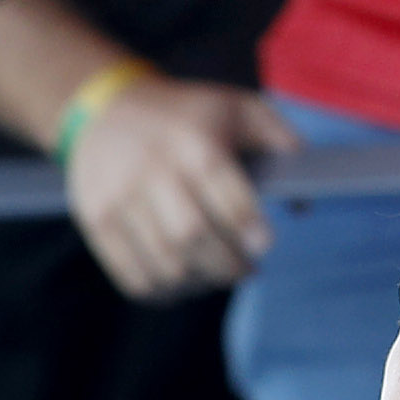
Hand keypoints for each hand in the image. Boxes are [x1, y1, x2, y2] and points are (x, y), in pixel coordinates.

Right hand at [63, 76, 290, 300]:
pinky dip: (162, 291)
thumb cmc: (188, 115)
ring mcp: (120, 199)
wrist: (104, 108)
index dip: (248, 227)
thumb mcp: (239, 107)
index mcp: (195, 143)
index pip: (226, 195)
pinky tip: (182, 283)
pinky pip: (131, 274)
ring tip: (216, 276)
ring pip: (164, 263)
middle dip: (228, 264)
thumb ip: (282, 142)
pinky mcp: (96, 220)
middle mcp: (154, 171)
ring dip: (199, 282)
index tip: (263, 246)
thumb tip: (303, 202)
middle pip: (193, 236)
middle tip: (246, 269)